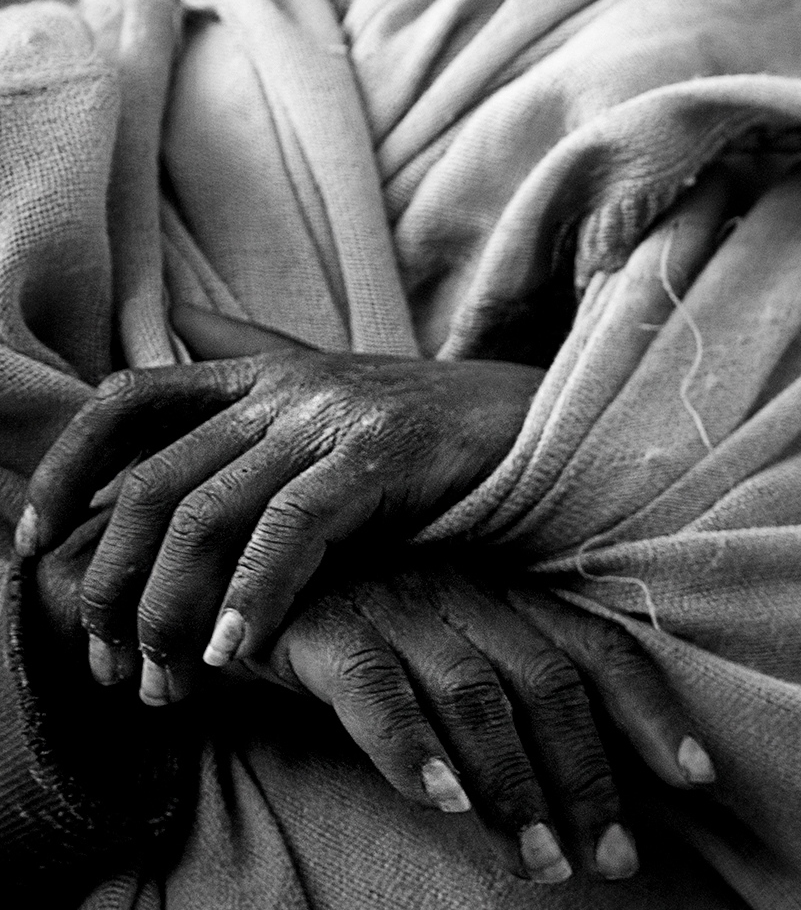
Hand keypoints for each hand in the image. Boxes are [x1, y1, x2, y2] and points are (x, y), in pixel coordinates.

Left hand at [16, 308, 540, 700]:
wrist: (548, 424)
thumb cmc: (436, 428)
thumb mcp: (336, 385)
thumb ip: (255, 360)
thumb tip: (177, 317)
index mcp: (263, 374)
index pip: (127, 402)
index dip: (67, 469)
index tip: (31, 547)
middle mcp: (285, 389)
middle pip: (153, 484)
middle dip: (111, 585)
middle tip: (112, 667)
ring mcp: (332, 417)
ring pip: (206, 515)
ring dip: (170, 612)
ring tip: (166, 683)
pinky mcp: (381, 455)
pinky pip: (290, 531)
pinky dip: (252, 596)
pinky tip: (234, 653)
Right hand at [253, 567, 713, 885]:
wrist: (227, 591)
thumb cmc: (352, 636)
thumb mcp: (442, 657)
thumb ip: (504, 703)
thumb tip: (579, 793)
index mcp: (505, 597)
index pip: (600, 648)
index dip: (652, 712)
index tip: (700, 778)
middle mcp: (463, 594)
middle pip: (550, 683)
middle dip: (591, 777)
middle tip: (614, 858)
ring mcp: (395, 605)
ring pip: (475, 696)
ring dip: (514, 784)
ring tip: (541, 860)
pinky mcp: (322, 630)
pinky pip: (373, 689)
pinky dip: (411, 748)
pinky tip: (442, 803)